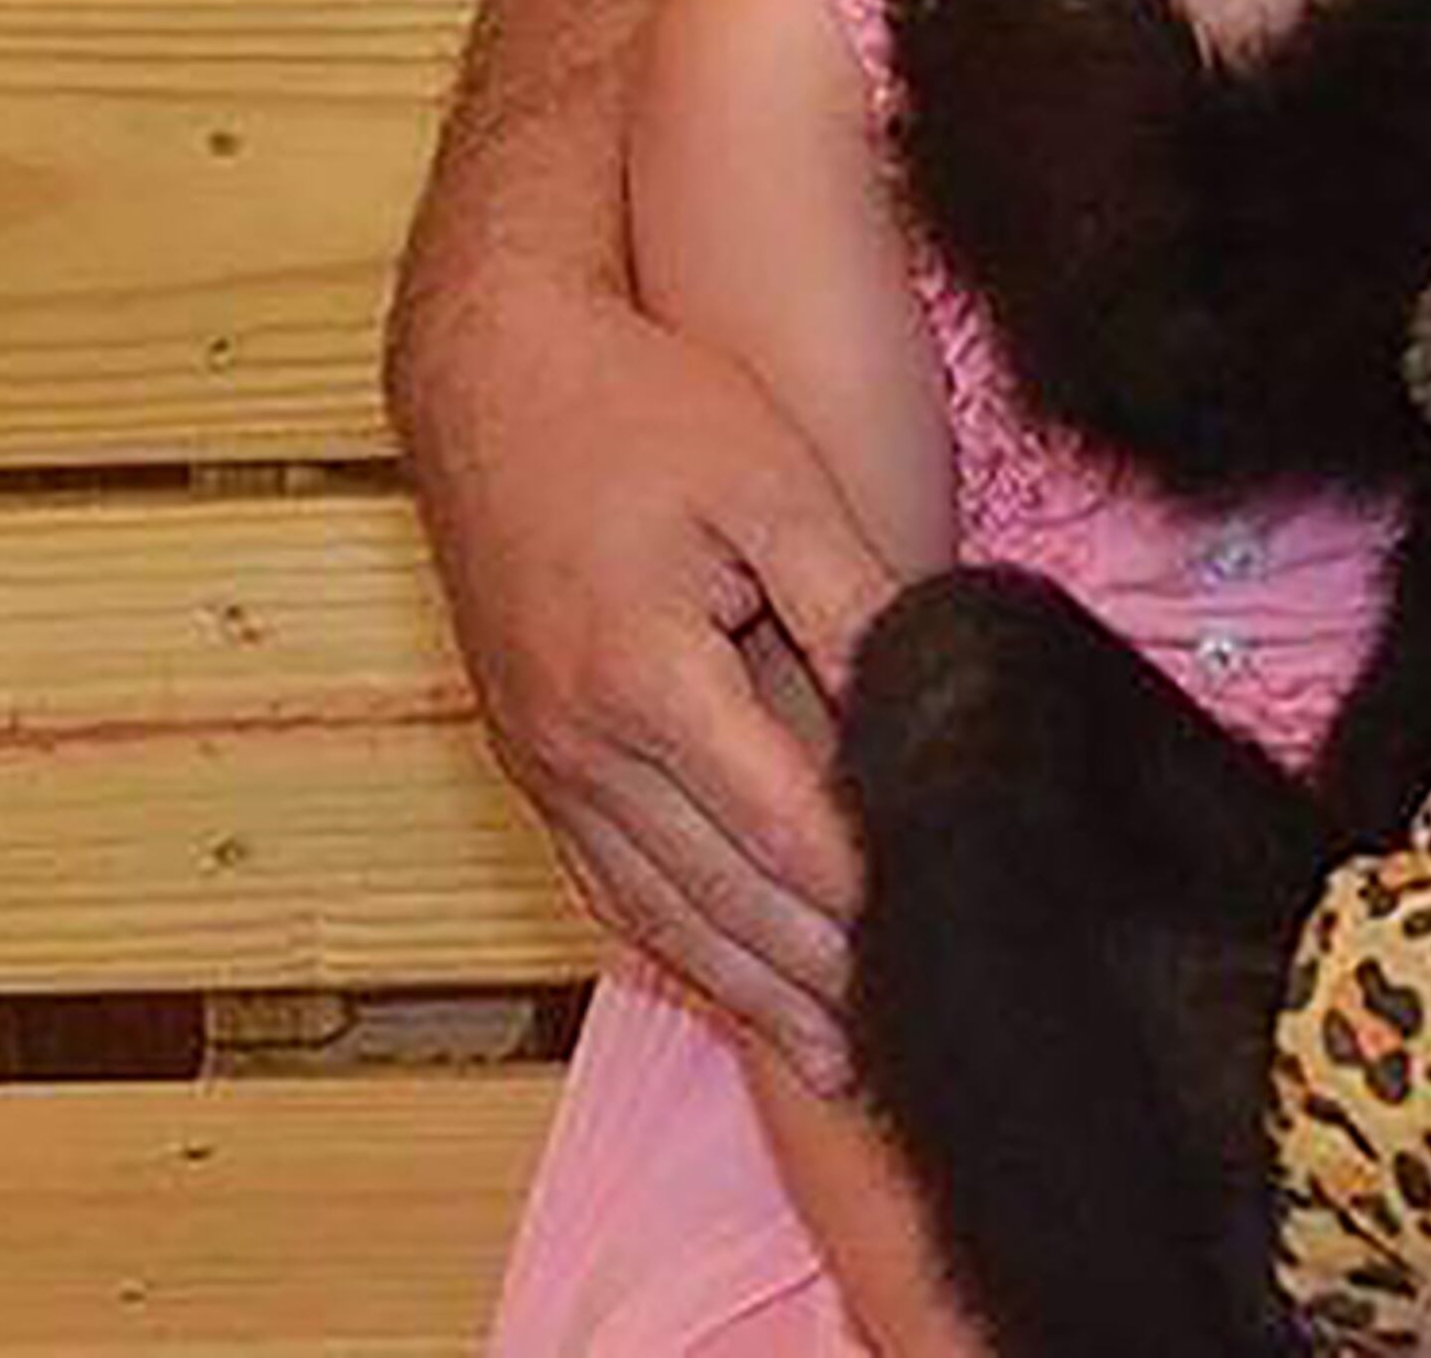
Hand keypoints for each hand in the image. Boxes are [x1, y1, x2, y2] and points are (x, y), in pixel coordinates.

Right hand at [404, 274, 892, 1088]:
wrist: (492, 374)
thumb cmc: (645, 408)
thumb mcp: (771, 479)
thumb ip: (846, 598)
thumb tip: (922, 697)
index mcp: (646, 678)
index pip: (778, 824)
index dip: (861, 887)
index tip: (938, 932)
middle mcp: (581, 744)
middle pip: (715, 896)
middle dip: (811, 973)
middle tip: (903, 1037)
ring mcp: (543, 758)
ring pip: (653, 909)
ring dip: (743, 989)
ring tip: (830, 1057)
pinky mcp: (528, 753)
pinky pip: (602, 878)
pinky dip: (667, 944)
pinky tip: (722, 982)